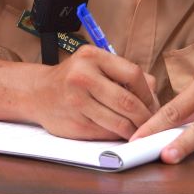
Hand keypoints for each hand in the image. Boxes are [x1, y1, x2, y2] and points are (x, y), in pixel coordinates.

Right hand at [33, 44, 158, 140]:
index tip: (152, 103)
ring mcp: (76, 102)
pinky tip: (120, 133)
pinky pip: (107, 134)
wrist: (37, 93)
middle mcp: (82, 77)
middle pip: (128, 102)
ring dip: (135, 130)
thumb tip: (155, 95)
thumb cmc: (73, 79)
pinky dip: (118, 136)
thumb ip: (125, 75)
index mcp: (91, 57)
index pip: (133, 74)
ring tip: (139, 130)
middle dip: (146, 116)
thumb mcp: (95, 65)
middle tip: (152, 123)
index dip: (148, 92)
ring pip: (120, 122)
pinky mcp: (75, 124)